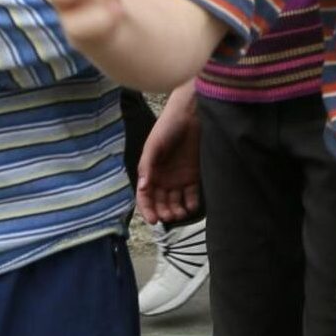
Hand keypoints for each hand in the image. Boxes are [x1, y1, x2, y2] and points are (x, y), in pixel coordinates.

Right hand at [137, 79, 201, 223]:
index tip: (154, 220)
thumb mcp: (154, 146)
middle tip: (170, 216)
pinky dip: (192, 203)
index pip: (145, 196)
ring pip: (176, 201)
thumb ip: (148, 167)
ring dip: (177, 210)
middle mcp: (163, 178)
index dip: (148, 209)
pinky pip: (192, 194)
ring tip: (181, 213)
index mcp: (150, 171)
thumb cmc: (167, 127)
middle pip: (161, 202)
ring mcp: (178, 177)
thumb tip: (143, 188)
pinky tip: (192, 206)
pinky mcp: (193, 175)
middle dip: (164, 212)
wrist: (191, 114)